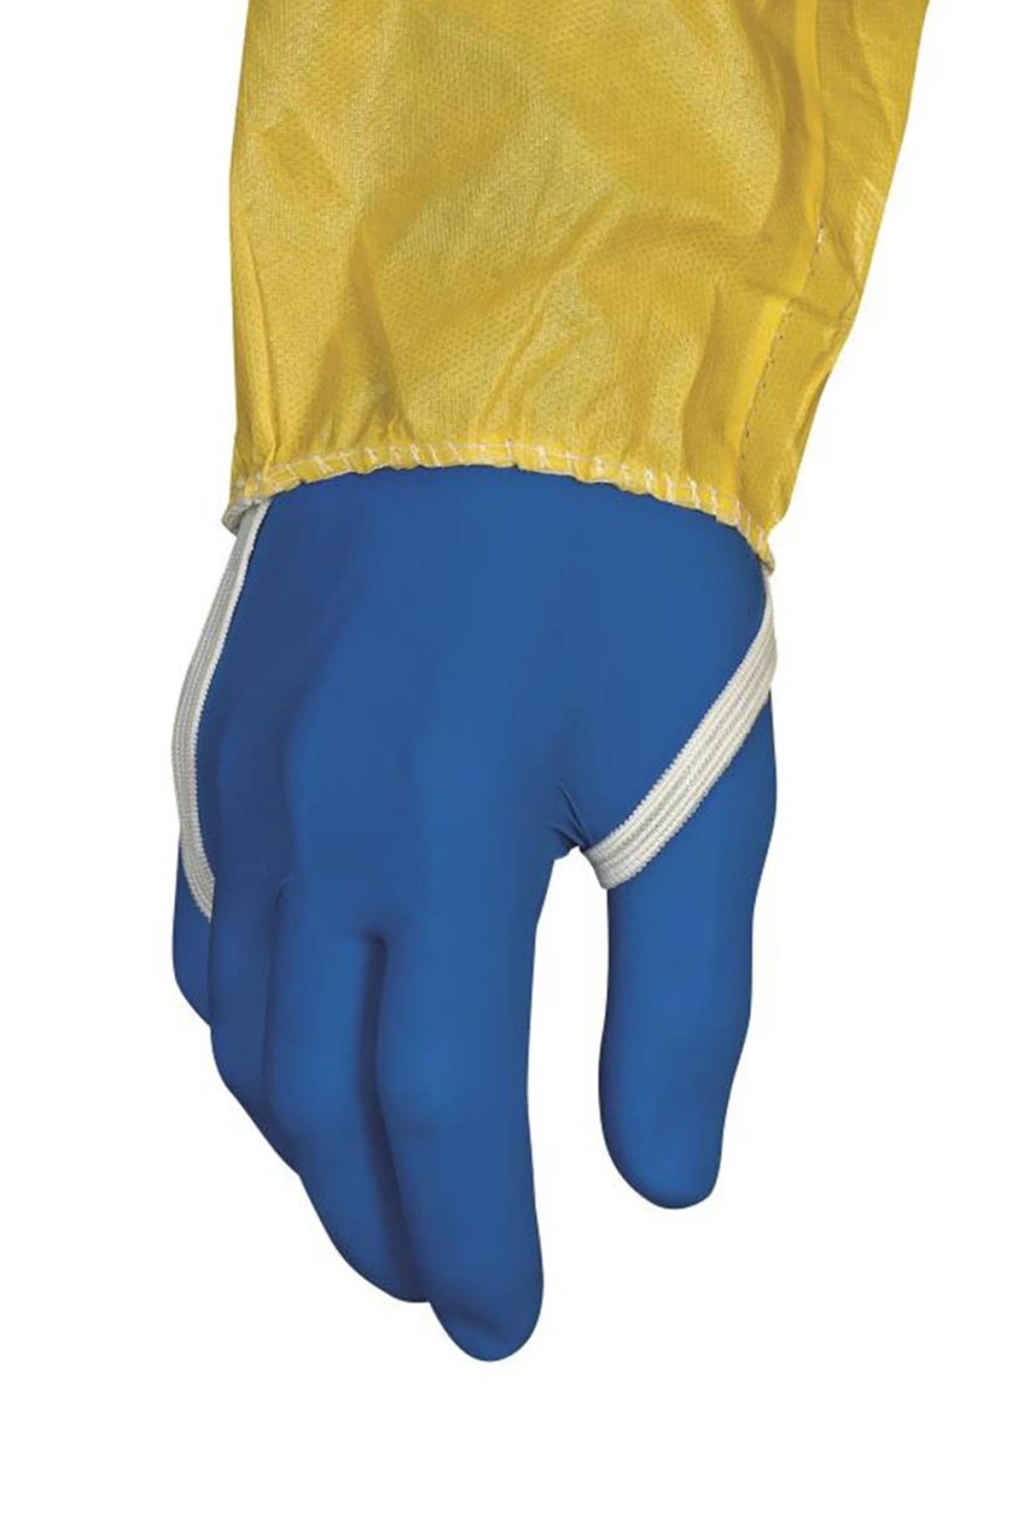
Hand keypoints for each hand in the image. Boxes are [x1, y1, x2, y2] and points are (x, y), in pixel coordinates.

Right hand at [173, 466, 774, 1358]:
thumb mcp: (695, 784)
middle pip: (320, 1099)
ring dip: (307, 1143)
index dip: (473, 1237)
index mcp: (445, 836)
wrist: (508, 376)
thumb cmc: (624, 565)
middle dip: (381, 1222)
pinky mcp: (216, 748)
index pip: (439, 1109)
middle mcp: (315, 824)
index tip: (505, 1318)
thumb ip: (681, 999)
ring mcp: (246, 787)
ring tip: (377, 1197)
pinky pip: (205, 936)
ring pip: (246, 1033)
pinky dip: (249, 1034)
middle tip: (442, 1288)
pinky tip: (298, 1055)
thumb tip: (664, 1181)